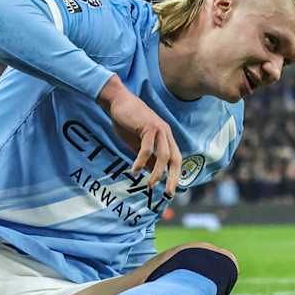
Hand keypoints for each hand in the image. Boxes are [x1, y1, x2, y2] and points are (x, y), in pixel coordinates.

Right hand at [97, 75, 181, 196]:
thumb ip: (147, 157)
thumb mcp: (138, 143)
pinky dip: (141, 161)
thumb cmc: (127, 122)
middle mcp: (166, 133)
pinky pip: (147, 149)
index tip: (170, 190)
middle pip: (175, 159)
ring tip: (149, 185)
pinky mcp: (148, 126)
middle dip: (173, 178)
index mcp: (166, 137)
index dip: (175, 175)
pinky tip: (134, 170)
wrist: (118, 101)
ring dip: (157, 173)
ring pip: (164, 156)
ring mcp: (159, 129)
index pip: (176, 159)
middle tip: (168, 193)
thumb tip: (152, 174)